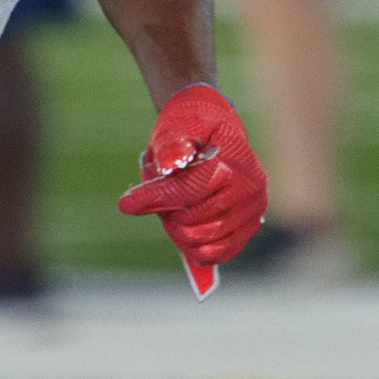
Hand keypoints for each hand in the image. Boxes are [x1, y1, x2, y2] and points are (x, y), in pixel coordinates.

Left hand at [117, 83, 267, 265]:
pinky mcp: (249, 227)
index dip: (154, 198)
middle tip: (160, 193)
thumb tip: (171, 164)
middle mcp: (249, 191)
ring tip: (174, 204)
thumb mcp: (177, 125)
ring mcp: (252, 212)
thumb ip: (172, 144)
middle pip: (192, 221)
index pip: (189, 191)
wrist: (216, 128)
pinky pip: (217, 253)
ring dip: (178, 228)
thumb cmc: (193, 125)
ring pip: (202, 242)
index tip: (126, 203)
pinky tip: (184, 224)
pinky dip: (194, 245)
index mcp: (233, 164)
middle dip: (166, 211)